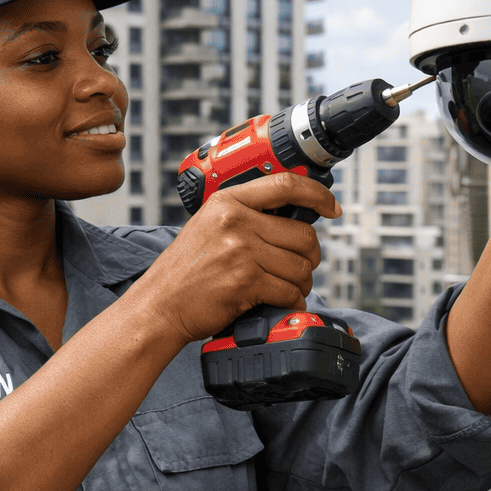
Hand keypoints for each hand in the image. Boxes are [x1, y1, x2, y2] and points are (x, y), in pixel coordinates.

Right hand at [134, 173, 339, 343]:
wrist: (159, 305)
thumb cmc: (184, 272)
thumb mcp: (208, 227)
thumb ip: (243, 217)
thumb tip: (291, 219)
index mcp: (227, 202)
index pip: (285, 184)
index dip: (316, 194)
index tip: (331, 206)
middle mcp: (235, 222)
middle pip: (303, 235)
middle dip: (310, 258)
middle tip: (301, 268)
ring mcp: (240, 251)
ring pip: (300, 267)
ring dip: (301, 284)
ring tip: (286, 288)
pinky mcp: (245, 282)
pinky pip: (289, 291)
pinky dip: (291, 301)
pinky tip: (279, 302)